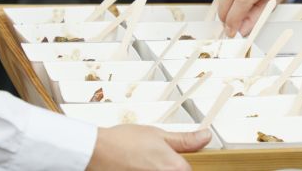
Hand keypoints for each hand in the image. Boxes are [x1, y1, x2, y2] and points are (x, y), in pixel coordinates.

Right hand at [86, 124, 209, 170]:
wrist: (96, 151)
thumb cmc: (123, 142)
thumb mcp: (159, 134)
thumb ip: (185, 140)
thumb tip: (205, 137)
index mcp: (174, 167)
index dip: (182, 164)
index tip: (174, 159)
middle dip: (168, 167)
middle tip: (151, 160)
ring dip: (154, 169)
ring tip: (141, 163)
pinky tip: (135, 168)